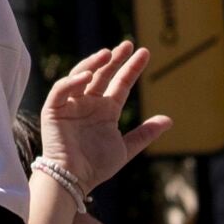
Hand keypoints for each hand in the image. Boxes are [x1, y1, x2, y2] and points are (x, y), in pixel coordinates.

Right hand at [37, 42, 169, 191]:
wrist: (73, 179)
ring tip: (108, 53)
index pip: (121, 83)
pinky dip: (72, 81)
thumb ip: (145, 134)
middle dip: (114, 59)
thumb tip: (169, 120)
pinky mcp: (54, 109)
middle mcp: (89, 103)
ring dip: (93, 63)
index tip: (144, 53)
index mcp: (106, 110)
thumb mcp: (126, 148)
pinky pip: (62, 90)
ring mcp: (71, 104)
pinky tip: (88, 77)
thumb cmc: (97, 165)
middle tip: (128, 45)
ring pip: (81, 76)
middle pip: (102, 74)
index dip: (131, 68)